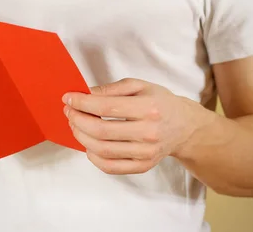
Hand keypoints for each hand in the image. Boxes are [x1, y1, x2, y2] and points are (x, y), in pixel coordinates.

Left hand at [62, 78, 212, 174]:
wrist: (184, 126)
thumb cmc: (160, 103)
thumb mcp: (139, 86)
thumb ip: (111, 89)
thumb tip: (85, 94)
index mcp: (149, 108)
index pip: (106, 107)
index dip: (82, 103)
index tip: (68, 98)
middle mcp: (149, 132)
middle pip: (101, 131)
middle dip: (78, 120)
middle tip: (68, 112)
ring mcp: (146, 153)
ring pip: (103, 150)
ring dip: (82, 137)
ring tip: (75, 125)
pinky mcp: (143, 166)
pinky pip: (110, 167)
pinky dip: (93, 157)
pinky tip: (88, 144)